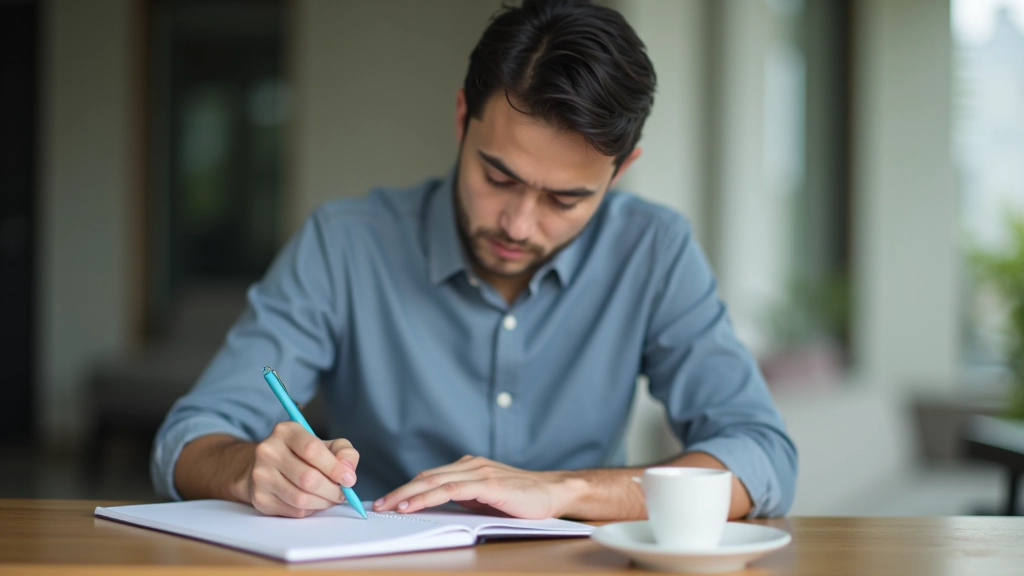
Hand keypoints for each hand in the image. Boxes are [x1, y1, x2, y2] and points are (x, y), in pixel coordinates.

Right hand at [244, 422, 359, 517]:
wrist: (268, 467)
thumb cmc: (303, 455)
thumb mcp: (326, 445)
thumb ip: (344, 453)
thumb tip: (348, 472)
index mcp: (286, 431)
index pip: (312, 449)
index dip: (335, 468)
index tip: (349, 479)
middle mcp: (268, 451)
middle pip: (308, 478)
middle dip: (332, 490)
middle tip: (342, 493)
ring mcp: (261, 475)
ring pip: (301, 498)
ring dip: (323, 502)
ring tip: (330, 498)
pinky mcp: (260, 498)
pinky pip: (293, 511)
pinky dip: (310, 510)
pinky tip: (313, 501)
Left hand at [372, 455, 572, 518]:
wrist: (554, 493)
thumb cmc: (523, 500)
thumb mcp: (487, 500)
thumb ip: (465, 498)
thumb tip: (437, 509)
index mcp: (469, 468)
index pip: (430, 477)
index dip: (406, 488)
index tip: (386, 501)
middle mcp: (471, 465)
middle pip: (426, 477)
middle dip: (399, 491)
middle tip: (376, 505)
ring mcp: (479, 472)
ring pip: (434, 481)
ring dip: (407, 494)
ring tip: (387, 506)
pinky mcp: (488, 484)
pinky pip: (451, 489)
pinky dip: (428, 496)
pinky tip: (413, 505)